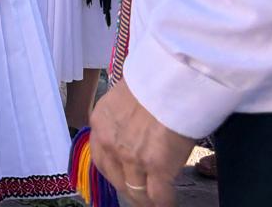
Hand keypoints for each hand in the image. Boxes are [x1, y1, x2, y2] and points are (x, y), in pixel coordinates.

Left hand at [91, 80, 194, 206]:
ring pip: (135, 191)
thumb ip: (124, 120)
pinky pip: (158, 196)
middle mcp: (110, 142)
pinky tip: (169, 203)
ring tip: (155, 203)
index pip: (100, 157)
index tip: (123, 178)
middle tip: (140, 195)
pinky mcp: (156, 166)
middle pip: (115, 178)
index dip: (114, 172)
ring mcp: (131, 157)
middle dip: (128, 189)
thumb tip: (135, 132)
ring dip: (146, 200)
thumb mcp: (125, 98)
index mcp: (100, 122)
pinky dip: (164, 203)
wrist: (171, 78)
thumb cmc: (155, 80)